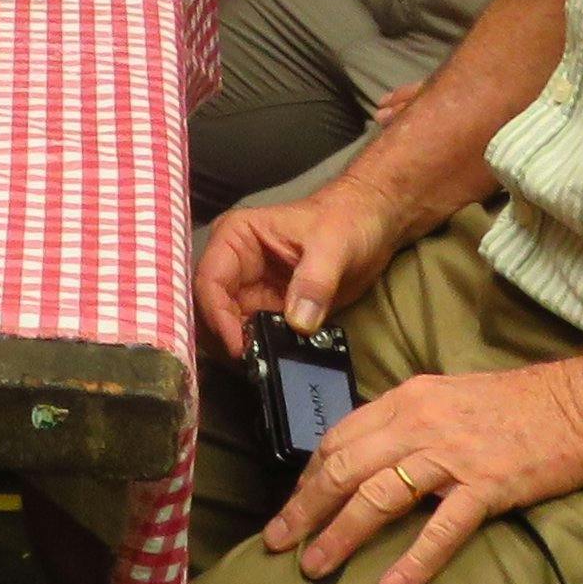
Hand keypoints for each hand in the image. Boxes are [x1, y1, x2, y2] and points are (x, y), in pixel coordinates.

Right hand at [195, 182, 402, 360]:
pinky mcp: (269, 310)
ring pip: (227, 328)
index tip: (240, 347)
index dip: (218, 316)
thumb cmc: (349, 220)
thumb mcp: (334, 245)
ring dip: (242, 348)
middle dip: (225, 338)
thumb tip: (298, 323)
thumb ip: (314, 282)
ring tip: (265, 363)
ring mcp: (250, 290)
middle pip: (210, 310)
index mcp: (235, 238)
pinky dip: (262, 350)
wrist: (372, 224)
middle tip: (251, 361)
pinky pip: (255, 336)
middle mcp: (234, 265)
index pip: (209, 282)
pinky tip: (277, 360)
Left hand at [262, 358, 582, 583]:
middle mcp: (419, 423)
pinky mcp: (487, 486)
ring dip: (339, 536)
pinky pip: (439, 530)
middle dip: (304, 509)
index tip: (291, 507)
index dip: (307, 477)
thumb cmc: (517, 404)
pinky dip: (411, 562)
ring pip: (376, 497)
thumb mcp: (446, 397)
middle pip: (342, 468)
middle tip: (278, 544)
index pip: (337, 438)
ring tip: (314, 568)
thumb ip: (404, 422)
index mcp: (406, 399)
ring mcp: (452, 455)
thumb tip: (365, 457)